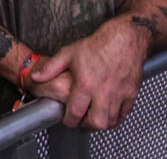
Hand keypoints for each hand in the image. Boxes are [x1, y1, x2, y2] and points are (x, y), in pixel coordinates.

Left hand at [30, 16, 147, 128]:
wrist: (124, 40)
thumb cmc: (97, 45)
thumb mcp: (68, 54)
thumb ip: (51, 68)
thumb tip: (36, 77)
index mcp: (85, 84)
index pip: (75, 112)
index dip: (69, 121)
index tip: (66, 121)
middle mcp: (103, 92)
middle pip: (95, 122)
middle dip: (85, 126)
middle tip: (80, 123)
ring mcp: (119, 95)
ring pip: (111, 121)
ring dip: (101, 124)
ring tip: (92, 119)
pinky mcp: (131, 94)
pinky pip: (124, 115)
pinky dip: (116, 119)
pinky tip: (108, 114)